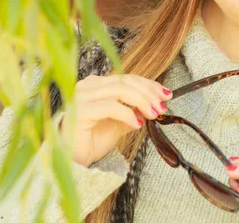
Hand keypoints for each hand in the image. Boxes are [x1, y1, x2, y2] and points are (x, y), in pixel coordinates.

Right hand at [58, 74, 172, 166]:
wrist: (72, 161)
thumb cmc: (92, 141)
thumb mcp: (120, 123)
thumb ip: (135, 111)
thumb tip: (155, 104)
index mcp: (96, 84)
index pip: (127, 78)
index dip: (148, 84)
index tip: (166, 94)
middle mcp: (88, 86)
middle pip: (125, 81)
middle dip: (148, 92)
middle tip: (163, 105)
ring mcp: (82, 96)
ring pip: (119, 90)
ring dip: (141, 101)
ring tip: (153, 114)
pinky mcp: (80, 110)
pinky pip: (109, 106)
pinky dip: (127, 113)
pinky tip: (137, 123)